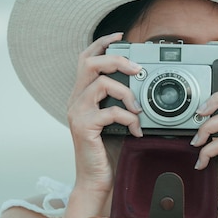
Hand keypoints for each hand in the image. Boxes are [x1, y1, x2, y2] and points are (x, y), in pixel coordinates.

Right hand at [66, 33, 142, 206]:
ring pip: (101, 83)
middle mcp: (75, 100)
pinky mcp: (84, 127)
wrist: (98, 181)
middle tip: (137, 69)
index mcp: (82, 95)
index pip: (86, 58)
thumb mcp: (116, 120)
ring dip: (127, 93)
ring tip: (139, 109)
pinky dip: (128, 117)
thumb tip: (142, 83)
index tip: (120, 36)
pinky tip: (135, 129)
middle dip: (116, 60)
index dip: (101, 43)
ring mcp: (77, 113)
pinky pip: (109, 111)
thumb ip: (120, 101)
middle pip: (89, 62)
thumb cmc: (109, 151)